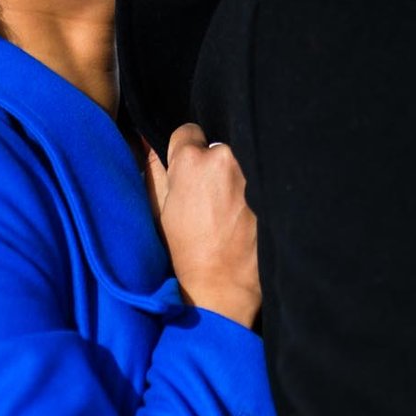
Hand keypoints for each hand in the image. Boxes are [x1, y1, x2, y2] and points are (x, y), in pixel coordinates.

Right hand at [147, 124, 260, 327]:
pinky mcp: (268, 192)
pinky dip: (246, 195)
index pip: (187, 131)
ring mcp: (250, 174)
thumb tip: (146, 142)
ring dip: (228, 180)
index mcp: (191, 159)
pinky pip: (253, 182)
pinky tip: (238, 219)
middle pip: (213, 149)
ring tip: (221, 212)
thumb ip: (153, 169)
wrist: (222, 284)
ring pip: (234, 166)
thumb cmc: (183, 251)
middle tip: (202, 198)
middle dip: (208, 166)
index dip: (182, 153)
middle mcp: (224, 158)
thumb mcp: (157, 209)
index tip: (183, 174)